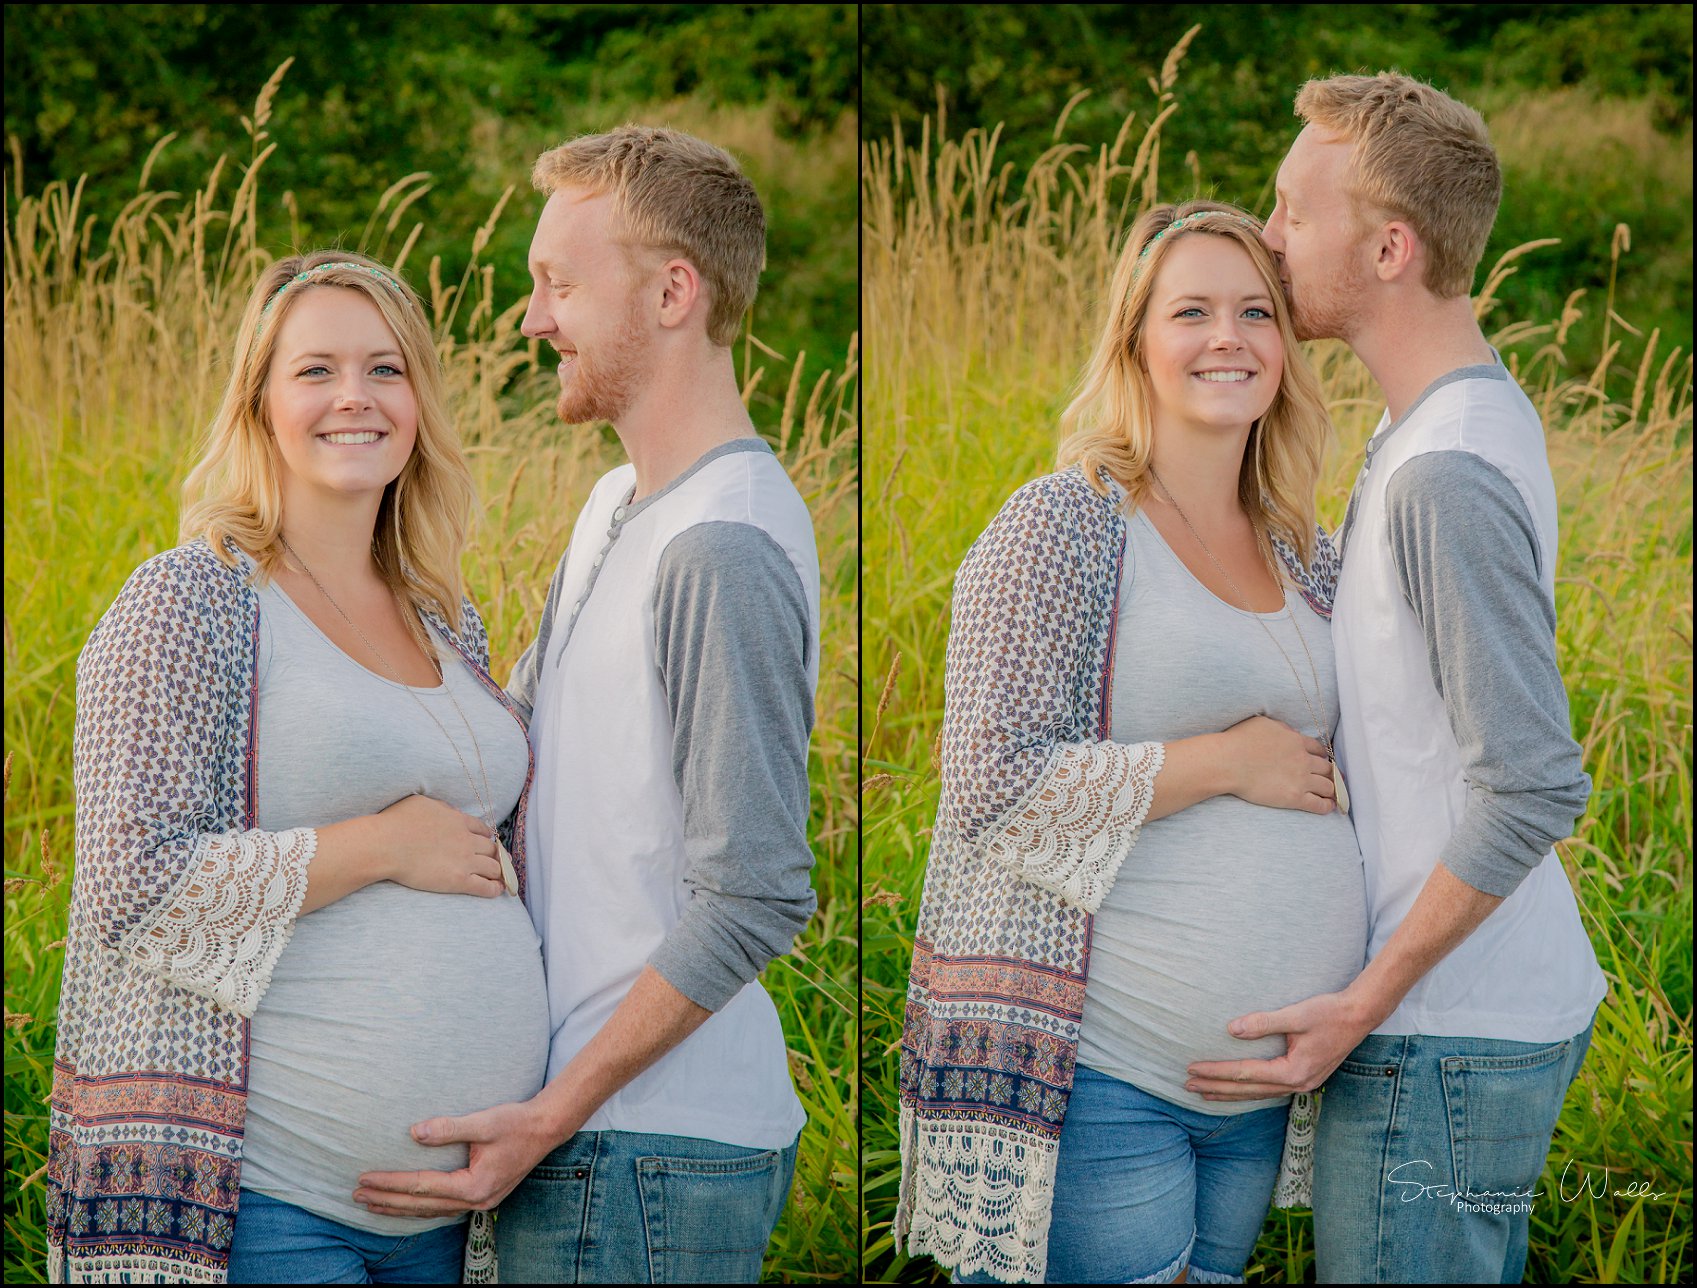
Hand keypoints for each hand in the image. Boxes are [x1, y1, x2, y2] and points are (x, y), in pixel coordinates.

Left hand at [354, 1099, 564, 1215]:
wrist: (546, 1128)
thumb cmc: (516, 1122)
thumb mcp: (484, 1121)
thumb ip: (448, 1128)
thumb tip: (414, 1133)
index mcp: (474, 1186)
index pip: (421, 1187)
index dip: (390, 1183)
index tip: (363, 1179)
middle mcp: (476, 1201)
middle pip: (421, 1206)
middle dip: (387, 1201)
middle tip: (356, 1196)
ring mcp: (480, 1203)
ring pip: (431, 1212)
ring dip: (400, 1208)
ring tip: (373, 1204)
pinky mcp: (482, 1196)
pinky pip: (443, 1208)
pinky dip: (421, 1207)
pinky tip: (408, 1205)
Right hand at [372, 795, 503, 897]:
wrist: (387, 845)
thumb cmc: (397, 822)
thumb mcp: (423, 803)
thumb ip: (441, 807)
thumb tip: (449, 812)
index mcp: (458, 821)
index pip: (482, 830)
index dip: (486, 837)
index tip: (486, 843)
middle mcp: (467, 840)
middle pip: (492, 848)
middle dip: (496, 855)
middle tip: (498, 861)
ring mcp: (465, 860)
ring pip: (494, 867)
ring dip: (499, 872)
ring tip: (502, 878)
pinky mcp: (459, 880)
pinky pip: (486, 886)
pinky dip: (495, 888)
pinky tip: (498, 890)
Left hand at [1184, 989, 1375, 1099]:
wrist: (1359, 1016)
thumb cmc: (1328, 1012)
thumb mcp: (1296, 1015)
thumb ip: (1263, 1022)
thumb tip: (1231, 1029)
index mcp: (1294, 1072)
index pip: (1245, 1074)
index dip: (1216, 1071)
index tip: (1191, 1068)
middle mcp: (1297, 1083)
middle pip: (1248, 1090)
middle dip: (1217, 1088)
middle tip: (1187, 1086)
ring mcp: (1303, 1083)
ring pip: (1258, 1094)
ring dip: (1231, 1093)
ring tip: (1205, 1093)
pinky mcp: (1304, 1076)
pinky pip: (1269, 1089)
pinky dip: (1249, 1090)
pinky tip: (1237, 1089)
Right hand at [1222, 715, 1335, 813]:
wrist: (1229, 762)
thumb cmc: (1239, 741)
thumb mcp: (1263, 724)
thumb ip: (1282, 728)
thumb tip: (1291, 733)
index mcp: (1296, 741)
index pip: (1318, 750)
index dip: (1323, 756)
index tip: (1322, 761)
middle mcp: (1303, 760)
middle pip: (1327, 768)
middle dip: (1331, 773)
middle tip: (1333, 778)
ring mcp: (1301, 779)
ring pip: (1327, 786)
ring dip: (1332, 790)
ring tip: (1334, 795)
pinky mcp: (1294, 797)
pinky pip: (1318, 804)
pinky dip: (1327, 806)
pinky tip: (1330, 806)